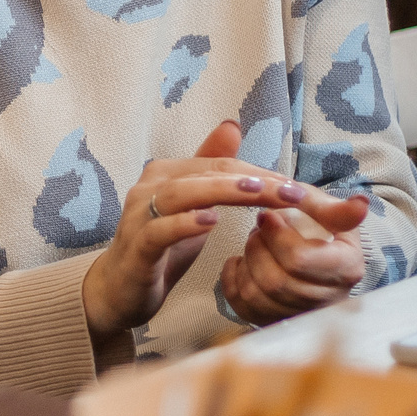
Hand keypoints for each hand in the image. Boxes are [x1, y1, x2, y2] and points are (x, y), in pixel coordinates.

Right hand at [81, 121, 311, 345]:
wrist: (118, 290)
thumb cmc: (159, 246)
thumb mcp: (191, 207)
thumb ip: (210, 170)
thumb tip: (232, 126)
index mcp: (167, 173)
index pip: (220, 165)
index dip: (259, 174)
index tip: (298, 188)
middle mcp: (150, 186)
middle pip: (206, 174)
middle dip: (252, 180)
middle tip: (292, 191)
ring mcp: (139, 215)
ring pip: (182, 194)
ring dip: (222, 192)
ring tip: (257, 193)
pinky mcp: (136, 247)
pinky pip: (159, 230)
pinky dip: (185, 224)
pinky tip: (210, 221)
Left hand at [219, 189, 369, 325]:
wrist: (313, 251)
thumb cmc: (321, 229)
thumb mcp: (330, 212)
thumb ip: (337, 208)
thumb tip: (361, 202)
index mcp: (347, 269)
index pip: (299, 259)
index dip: (276, 235)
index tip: (267, 216)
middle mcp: (327, 298)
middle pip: (275, 280)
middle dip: (257, 247)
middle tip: (258, 228)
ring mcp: (301, 313)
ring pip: (256, 294)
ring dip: (246, 262)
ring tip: (254, 243)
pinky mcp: (275, 319)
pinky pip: (241, 304)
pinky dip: (232, 279)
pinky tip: (242, 262)